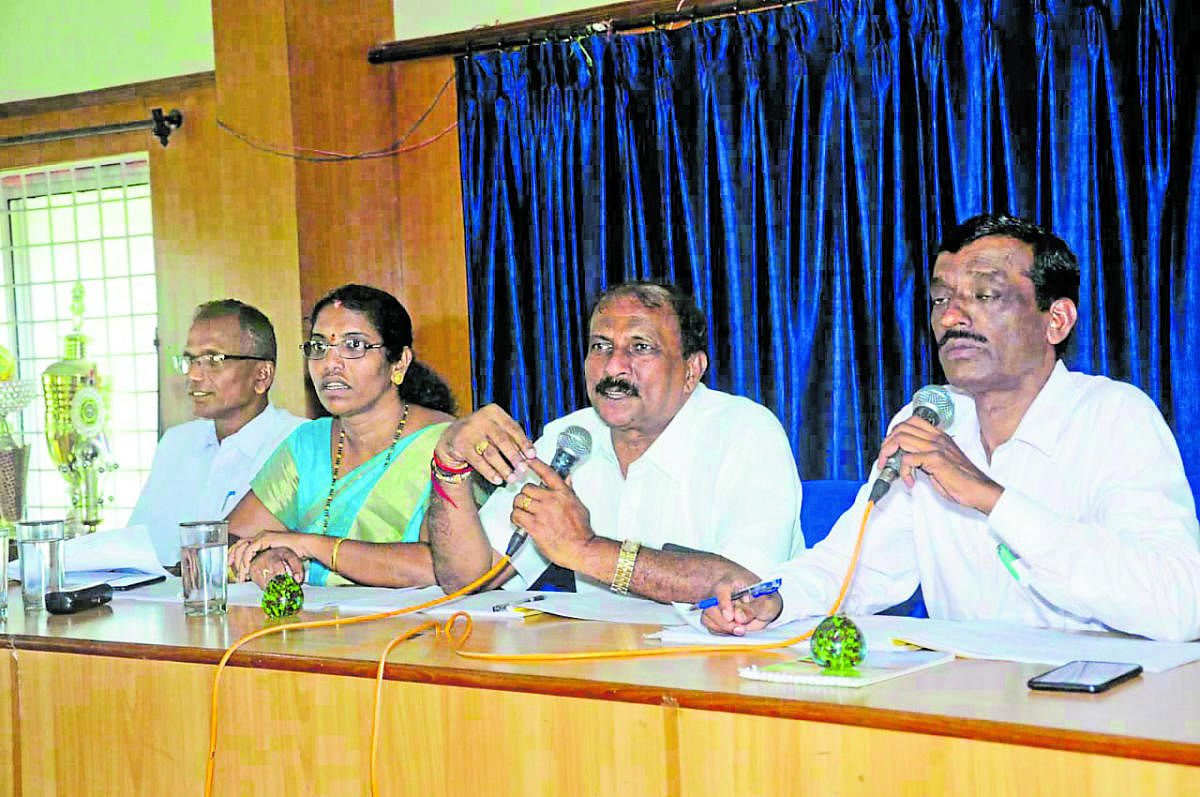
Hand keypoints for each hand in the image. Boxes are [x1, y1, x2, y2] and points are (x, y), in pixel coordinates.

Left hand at [229, 531, 310, 582]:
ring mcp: (262, 536)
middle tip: (230, 569)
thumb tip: (259, 572)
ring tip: (241, 573)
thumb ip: (266, 561)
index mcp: (261, 539)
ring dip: (239, 561)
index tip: (230, 565)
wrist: (304, 545)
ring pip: (242, 547)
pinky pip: (250, 548)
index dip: (234, 555)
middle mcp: (259, 536)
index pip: (241, 545)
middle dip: (231, 557)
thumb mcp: (276, 557)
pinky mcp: (265, 538)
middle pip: (238, 544)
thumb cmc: (294, 551)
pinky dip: (246, 558)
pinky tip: (247, 566)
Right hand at [435, 403, 536, 484]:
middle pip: (502, 440)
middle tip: (523, 469)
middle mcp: (481, 418)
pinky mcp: (460, 445)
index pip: (513, 427)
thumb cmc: (480, 433)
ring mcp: (469, 431)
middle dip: (515, 456)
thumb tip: (530, 454)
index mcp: (494, 412)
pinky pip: (478, 461)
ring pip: (491, 452)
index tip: (532, 455)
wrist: (452, 436)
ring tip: (512, 478)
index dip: (524, 443)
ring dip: (503, 468)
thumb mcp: (495, 429)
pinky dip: (489, 472)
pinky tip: (497, 479)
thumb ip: (512, 438)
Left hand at [509, 458, 593, 567]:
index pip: (547, 473)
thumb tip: (566, 479)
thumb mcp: (578, 505)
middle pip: (527, 488)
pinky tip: (520, 521)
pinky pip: (516, 515)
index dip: (535, 464)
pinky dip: (515, 518)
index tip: (528, 460)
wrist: (580, 548)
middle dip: (525, 495)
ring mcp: (542, 512)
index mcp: (563, 493)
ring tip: (523, 513)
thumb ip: (569, 491)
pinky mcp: (535, 526)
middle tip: (527, 503)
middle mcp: (552, 500)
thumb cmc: (581, 531)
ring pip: (519, 501)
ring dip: (518, 507)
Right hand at [700, 575, 781, 635]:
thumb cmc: (764, 598)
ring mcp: (715, 603)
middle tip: (741, 629)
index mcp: (734, 582)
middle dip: (725, 622)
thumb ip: (755, 608)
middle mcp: (720, 592)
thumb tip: (739, 618)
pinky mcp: (713, 616)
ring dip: (723, 627)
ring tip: (741, 629)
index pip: (722, 590)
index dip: (724, 604)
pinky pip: (710, 625)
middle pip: (711, 606)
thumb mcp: (767, 602)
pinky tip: (734, 629)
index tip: (729, 617)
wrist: (762, 604)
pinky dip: (721, 631)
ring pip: (708, 617)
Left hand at [875, 416, 1002, 513]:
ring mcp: (936, 447)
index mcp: (939, 436)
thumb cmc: (962, 480)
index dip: (895, 432)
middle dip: (886, 444)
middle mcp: (937, 438)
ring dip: (888, 454)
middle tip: (884, 459)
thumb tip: (904, 458)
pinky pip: (907, 459)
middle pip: (901, 428)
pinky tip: (909, 481)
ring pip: (901, 439)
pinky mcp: (936, 459)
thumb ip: (923, 456)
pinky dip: (903, 472)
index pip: (911, 421)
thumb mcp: (940, 462)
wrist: (980, 490)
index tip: (890, 448)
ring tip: (889, 467)